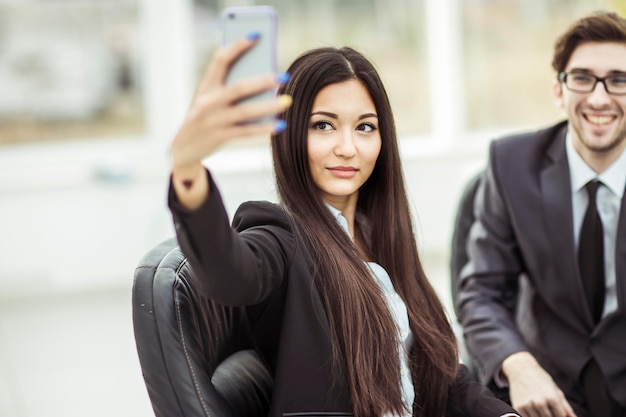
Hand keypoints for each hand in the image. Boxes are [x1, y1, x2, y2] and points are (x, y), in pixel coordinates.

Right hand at [169, 34, 291, 207]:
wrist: (184, 147)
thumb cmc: (205, 117)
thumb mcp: (210, 99)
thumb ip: (229, 87)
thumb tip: (265, 80)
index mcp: (206, 86)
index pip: (220, 60)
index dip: (237, 46)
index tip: (256, 35)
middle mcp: (208, 101)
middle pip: (238, 87)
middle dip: (262, 81)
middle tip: (283, 76)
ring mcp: (213, 120)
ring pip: (245, 111)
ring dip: (268, 106)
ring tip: (287, 101)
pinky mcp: (219, 137)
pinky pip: (245, 132)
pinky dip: (263, 128)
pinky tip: (280, 125)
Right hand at [502, 352, 576, 416]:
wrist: (521, 369)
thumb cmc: (541, 379)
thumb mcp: (556, 390)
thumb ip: (566, 407)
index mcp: (552, 398)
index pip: (560, 416)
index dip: (560, 415)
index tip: (556, 410)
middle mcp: (540, 403)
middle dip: (550, 415)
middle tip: (547, 406)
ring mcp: (528, 406)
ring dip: (540, 416)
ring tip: (539, 406)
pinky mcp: (518, 407)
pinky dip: (530, 415)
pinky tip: (531, 407)